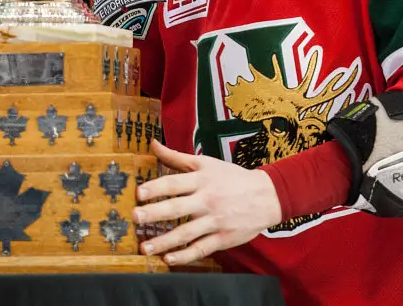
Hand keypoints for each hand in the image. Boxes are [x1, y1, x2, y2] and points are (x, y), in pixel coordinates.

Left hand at [132, 139, 280, 265]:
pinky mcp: (223, 238)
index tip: (138, 193)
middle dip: (154, 213)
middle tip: (135, 218)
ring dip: (164, 241)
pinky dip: (185, 255)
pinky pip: (201, 248)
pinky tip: (169, 258)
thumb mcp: (206, 163)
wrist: (266, 196)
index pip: (175, 183)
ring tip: (144, 247)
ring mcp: (215, 220)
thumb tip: (152, 144)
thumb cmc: (231, 177)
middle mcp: (207, 200)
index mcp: (202, 179)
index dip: (156, 187)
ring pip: (186, 232)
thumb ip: (176, 157)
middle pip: (177, 207)